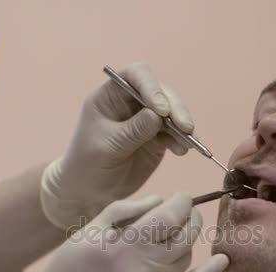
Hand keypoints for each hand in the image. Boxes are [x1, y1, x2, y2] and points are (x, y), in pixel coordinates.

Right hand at [4, 193, 228, 271]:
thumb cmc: (69, 271)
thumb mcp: (88, 232)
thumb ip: (124, 211)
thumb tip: (158, 200)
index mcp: (126, 245)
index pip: (169, 215)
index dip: (181, 201)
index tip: (179, 196)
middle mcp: (146, 266)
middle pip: (185, 234)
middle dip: (190, 216)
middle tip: (184, 209)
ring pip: (187, 255)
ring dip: (188, 238)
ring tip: (176, 232)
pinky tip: (222, 260)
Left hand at [41, 63, 194, 229]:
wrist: (88, 192)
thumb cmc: (87, 164)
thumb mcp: (107, 147)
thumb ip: (133, 131)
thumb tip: (157, 115)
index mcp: (110, 95)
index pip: (135, 76)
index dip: (151, 87)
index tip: (161, 110)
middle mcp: (130, 102)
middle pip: (160, 93)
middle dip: (175, 108)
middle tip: (185, 128)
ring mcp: (145, 120)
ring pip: (171, 112)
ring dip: (182, 125)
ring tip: (189, 142)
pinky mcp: (157, 138)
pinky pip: (175, 133)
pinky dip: (182, 140)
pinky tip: (184, 150)